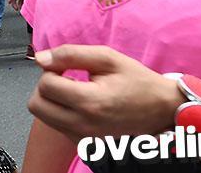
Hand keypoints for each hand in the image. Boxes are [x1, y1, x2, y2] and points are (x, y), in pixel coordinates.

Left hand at [28, 45, 179, 140]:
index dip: (51, 70)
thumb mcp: (107, 58)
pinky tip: (82, 105)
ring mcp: (84, 139)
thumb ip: (70, 54)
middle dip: (45, 87)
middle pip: (36, 105)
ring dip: (52, 101)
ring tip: (76, 91)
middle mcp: (84, 126)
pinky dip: (62, 114)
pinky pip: (58, 127)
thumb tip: (40, 58)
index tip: (66, 68)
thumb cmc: (138, 82)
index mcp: (90, 102)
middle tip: (65, 79)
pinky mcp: (85, 145)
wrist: (164, 111)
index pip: (45, 85)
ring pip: (44, 117)